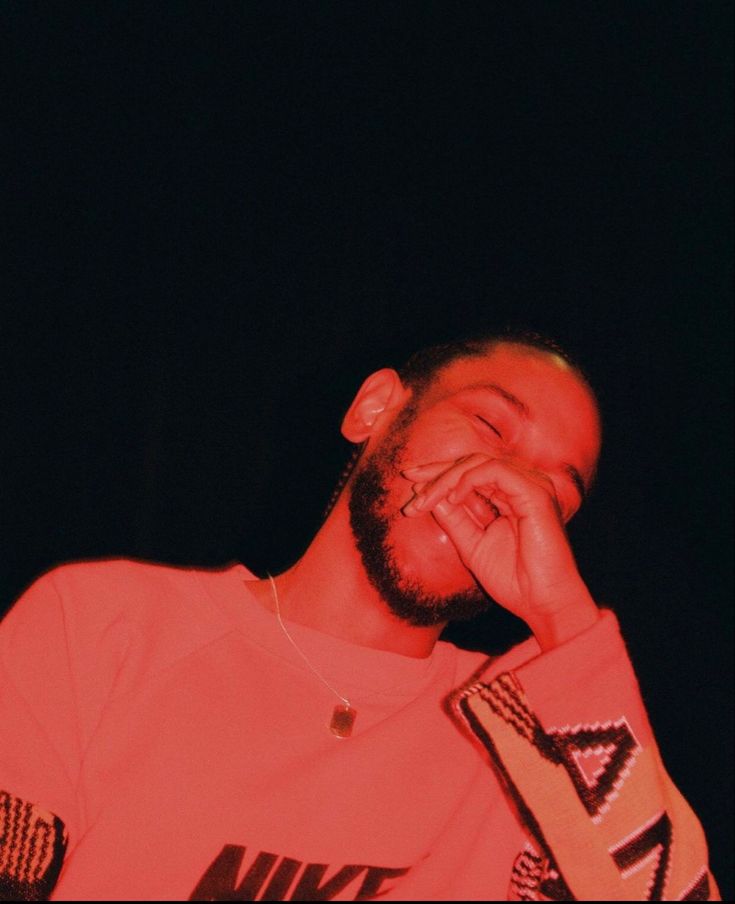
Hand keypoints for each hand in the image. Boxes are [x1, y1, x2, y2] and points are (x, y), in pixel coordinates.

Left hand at [401, 454, 599, 648]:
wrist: (542, 603)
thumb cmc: (513, 580)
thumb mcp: (472, 544)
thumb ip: (454, 518)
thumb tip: (429, 496)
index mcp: (509, 497)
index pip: (470, 474)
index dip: (438, 475)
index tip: (410, 484)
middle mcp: (522, 486)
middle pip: (472, 462)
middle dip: (437, 471)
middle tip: (409, 481)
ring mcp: (531, 486)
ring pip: (479, 462)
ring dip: (446, 478)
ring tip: (424, 499)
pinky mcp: (535, 492)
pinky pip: (495, 471)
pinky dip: (469, 480)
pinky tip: (453, 497)